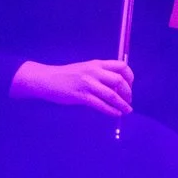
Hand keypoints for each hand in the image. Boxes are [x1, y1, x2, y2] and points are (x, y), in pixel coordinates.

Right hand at [10, 58, 133, 115]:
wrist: (47, 79)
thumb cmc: (67, 75)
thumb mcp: (86, 69)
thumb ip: (100, 74)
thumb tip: (117, 85)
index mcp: (97, 63)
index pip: (121, 66)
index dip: (130, 77)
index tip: (130, 86)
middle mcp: (94, 71)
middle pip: (119, 80)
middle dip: (128, 92)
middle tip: (129, 101)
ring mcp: (88, 83)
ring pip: (112, 94)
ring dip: (122, 104)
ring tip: (127, 111)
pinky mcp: (81, 96)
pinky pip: (101, 105)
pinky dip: (111, 111)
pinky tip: (116, 114)